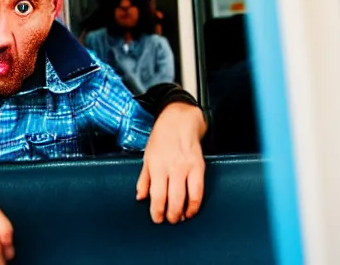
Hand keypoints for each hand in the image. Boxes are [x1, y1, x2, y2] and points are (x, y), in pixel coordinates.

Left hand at [136, 102, 206, 224]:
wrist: (180, 119)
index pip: (156, 195)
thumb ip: (143, 178)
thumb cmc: (162, 136)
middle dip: (170, 215)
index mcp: (156, 165)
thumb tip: (140, 197)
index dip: (156, 211)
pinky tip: (192, 208)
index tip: (157, 218)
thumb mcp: (147, 155)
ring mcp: (187, 166)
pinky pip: (199, 189)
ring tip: (180, 217)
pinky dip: (196, 203)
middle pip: (172, 199)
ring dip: (183, 212)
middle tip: (169, 220)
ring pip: (186, 197)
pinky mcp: (199, 165)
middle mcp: (172, 167)